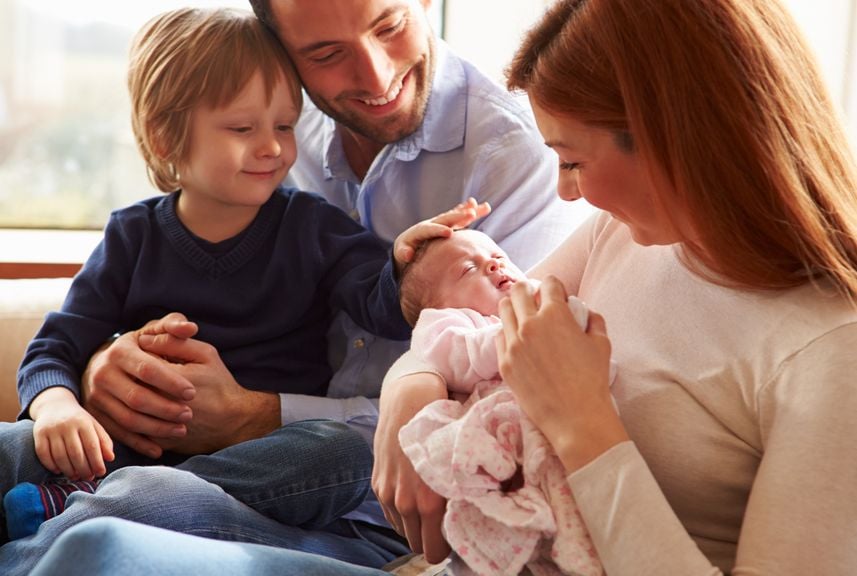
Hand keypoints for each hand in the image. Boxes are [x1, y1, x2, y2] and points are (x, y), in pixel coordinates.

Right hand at [30, 387, 113, 479]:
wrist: (55, 406)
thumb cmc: (79, 421)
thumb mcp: (94, 426)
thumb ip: (104, 441)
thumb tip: (110, 458)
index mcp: (84, 422)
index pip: (92, 446)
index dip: (97, 462)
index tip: (101, 472)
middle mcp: (67, 425)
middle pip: (76, 453)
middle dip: (84, 469)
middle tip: (88, 477)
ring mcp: (52, 429)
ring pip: (59, 456)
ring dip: (68, 470)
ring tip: (75, 476)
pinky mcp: (39, 434)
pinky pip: (43, 454)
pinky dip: (51, 465)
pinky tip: (59, 471)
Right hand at [81, 313, 198, 458]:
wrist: (102, 364)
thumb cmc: (138, 347)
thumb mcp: (152, 332)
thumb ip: (173, 326)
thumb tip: (192, 328)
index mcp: (119, 351)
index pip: (148, 370)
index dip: (172, 382)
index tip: (192, 392)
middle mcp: (102, 374)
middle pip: (137, 398)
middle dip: (166, 409)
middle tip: (189, 414)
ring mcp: (95, 397)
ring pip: (128, 419)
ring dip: (157, 428)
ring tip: (181, 429)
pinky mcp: (94, 416)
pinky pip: (117, 434)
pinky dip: (139, 443)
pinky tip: (160, 448)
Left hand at [137, 331, 280, 454]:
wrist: (232, 421)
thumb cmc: (219, 384)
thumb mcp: (205, 354)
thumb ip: (175, 343)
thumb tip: (144, 339)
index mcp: (171, 378)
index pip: (141, 361)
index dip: (146, 356)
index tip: (160, 359)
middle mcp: (161, 403)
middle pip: (131, 385)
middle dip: (139, 379)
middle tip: (156, 378)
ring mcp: (158, 425)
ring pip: (130, 409)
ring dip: (136, 400)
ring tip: (154, 394)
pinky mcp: (157, 441)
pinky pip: (137, 430)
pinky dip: (138, 419)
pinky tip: (150, 412)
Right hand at [372, 372, 451, 562]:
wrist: (409, 398)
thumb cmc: (442, 427)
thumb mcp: (460, 460)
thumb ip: (466, 491)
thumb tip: (486, 509)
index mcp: (430, 501)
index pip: (436, 551)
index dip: (449, 546)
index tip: (459, 532)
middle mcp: (406, 502)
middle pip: (420, 546)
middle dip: (433, 539)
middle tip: (448, 523)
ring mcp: (389, 495)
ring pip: (405, 533)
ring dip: (417, 526)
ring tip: (432, 509)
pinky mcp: (378, 486)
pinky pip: (392, 517)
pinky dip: (404, 515)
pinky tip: (416, 498)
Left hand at [393, 198, 490, 270]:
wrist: (408, 243)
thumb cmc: (405, 250)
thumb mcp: (401, 253)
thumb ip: (403, 253)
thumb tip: (407, 254)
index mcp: (420, 231)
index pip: (429, 229)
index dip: (438, 230)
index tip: (449, 232)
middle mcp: (432, 223)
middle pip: (446, 219)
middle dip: (458, 217)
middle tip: (470, 214)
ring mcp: (441, 222)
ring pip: (455, 215)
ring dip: (468, 211)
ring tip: (482, 206)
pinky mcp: (448, 224)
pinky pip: (460, 218)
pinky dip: (470, 212)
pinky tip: (482, 207)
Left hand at [496, 276, 628, 472]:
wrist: (576, 418)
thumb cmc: (593, 381)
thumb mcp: (602, 343)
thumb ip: (593, 320)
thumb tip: (584, 311)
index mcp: (555, 315)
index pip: (549, 283)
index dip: (556, 287)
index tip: (558, 296)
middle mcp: (530, 324)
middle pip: (518, 290)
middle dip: (529, 290)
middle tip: (537, 301)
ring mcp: (513, 344)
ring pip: (503, 309)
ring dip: (515, 308)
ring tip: (525, 319)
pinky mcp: (504, 363)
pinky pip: (499, 336)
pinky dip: (509, 333)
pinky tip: (519, 341)